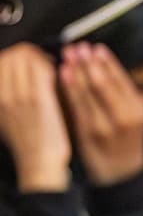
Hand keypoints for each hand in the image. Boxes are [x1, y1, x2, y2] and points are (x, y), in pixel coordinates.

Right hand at [0, 45, 71, 192]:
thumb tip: (19, 74)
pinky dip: (54, 65)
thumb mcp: (7, 116)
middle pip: (15, 55)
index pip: (3, 59)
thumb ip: (9, 94)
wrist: (38, 163)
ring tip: (55, 65)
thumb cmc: (29, 142)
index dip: (21, 55)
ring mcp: (20, 97)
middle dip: (33, 52)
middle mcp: (4, 94)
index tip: (33, 58)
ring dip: (45, 56)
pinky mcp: (39, 101)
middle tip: (46, 60)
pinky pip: (44, 70)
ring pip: (28, 58)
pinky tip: (63, 72)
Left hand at [58, 44, 142, 185]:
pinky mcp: (87, 134)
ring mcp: (104, 126)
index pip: (121, 80)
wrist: (119, 172)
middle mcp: (124, 117)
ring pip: (88, 93)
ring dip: (77, 70)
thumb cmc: (127, 139)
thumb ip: (136, 92)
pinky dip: (69, 88)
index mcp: (139, 110)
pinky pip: (77, 106)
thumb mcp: (140, 116)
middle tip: (79, 46)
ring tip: (69, 54)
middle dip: (90, 62)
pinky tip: (63, 74)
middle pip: (104, 84)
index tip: (97, 47)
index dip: (108, 62)